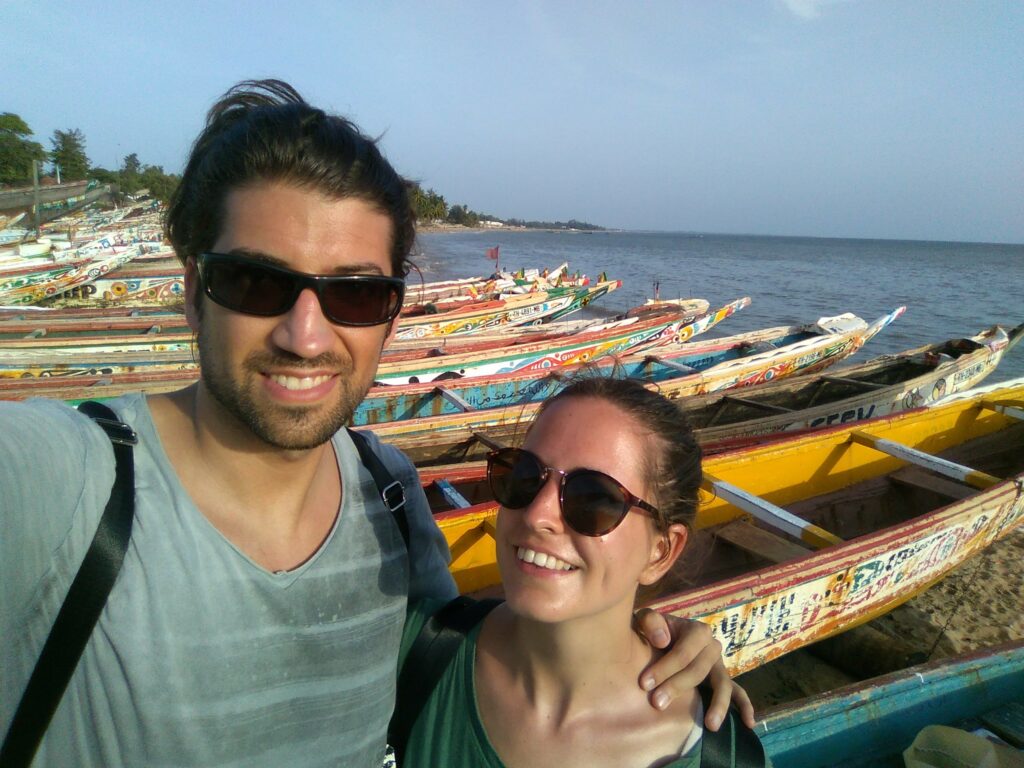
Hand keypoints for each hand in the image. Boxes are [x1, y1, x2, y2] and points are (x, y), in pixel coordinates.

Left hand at [634, 609, 754, 729]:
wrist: (659, 638)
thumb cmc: (653, 631)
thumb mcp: (646, 619)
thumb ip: (650, 622)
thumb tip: (663, 641)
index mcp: (697, 631)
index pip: (683, 653)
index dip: (664, 668)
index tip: (644, 684)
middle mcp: (712, 647)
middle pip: (699, 671)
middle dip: (677, 687)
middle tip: (657, 703)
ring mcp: (719, 665)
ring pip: (723, 685)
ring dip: (718, 705)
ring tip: (710, 725)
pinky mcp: (722, 680)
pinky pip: (738, 692)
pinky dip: (745, 706)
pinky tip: (748, 723)